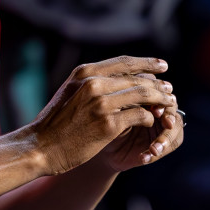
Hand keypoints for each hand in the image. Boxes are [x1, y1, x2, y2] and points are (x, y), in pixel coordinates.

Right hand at [28, 56, 175, 173]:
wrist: (40, 147)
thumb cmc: (55, 124)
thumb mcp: (69, 93)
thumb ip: (91, 83)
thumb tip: (116, 78)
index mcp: (85, 73)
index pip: (124, 62)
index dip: (147, 63)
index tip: (162, 66)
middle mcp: (94, 83)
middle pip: (137, 78)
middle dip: (157, 85)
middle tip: (169, 90)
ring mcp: (102, 103)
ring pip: (143, 95)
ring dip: (159, 100)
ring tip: (168, 105)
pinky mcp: (109, 124)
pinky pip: (140, 116)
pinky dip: (149, 117)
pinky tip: (151, 121)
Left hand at [97, 100, 184, 171]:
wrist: (99, 146)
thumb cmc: (103, 123)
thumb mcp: (114, 111)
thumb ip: (129, 102)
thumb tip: (143, 96)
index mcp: (146, 94)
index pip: (161, 92)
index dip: (162, 101)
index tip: (155, 112)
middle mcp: (157, 107)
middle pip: (173, 108)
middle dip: (169, 117)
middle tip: (166, 124)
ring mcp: (161, 125)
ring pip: (176, 128)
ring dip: (166, 138)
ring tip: (154, 149)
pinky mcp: (162, 142)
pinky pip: (170, 146)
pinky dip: (158, 152)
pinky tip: (144, 158)